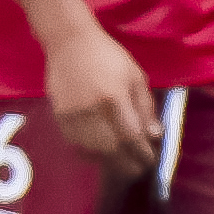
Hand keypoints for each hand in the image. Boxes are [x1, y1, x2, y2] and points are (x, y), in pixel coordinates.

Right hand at [43, 26, 162, 179]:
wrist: (69, 43)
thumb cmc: (108, 56)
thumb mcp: (135, 76)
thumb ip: (145, 107)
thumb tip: (154, 136)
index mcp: (114, 97)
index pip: (131, 136)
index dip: (142, 154)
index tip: (150, 161)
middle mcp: (92, 110)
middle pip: (111, 150)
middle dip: (126, 165)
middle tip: (137, 170)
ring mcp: (73, 115)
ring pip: (92, 151)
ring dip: (109, 163)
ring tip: (122, 166)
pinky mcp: (60, 117)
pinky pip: (75, 145)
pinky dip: (90, 155)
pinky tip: (100, 155)